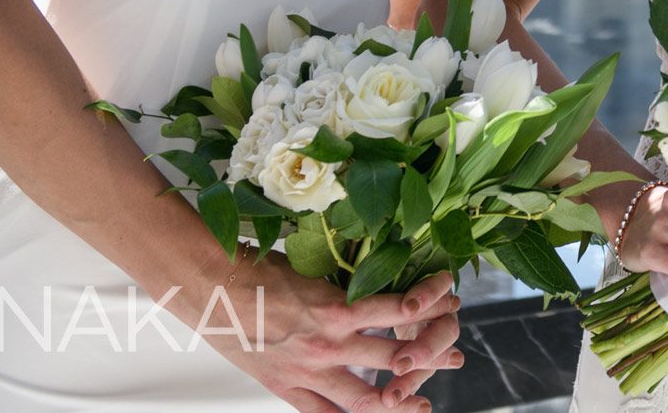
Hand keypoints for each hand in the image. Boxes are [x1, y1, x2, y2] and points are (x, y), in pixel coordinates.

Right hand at [209, 260, 461, 412]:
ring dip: (399, 401)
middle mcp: (328, 344)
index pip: (400, 310)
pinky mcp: (287, 388)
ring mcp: (308, 371)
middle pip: (394, 357)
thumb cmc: (262, 271)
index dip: (431, 307)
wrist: (213, 288)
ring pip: (366, 398)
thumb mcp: (314, 269)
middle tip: (455, 357)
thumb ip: (348, 284)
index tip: (452, 303)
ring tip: (423, 405)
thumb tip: (383, 281)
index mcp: (337, 307)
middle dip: (431, 357)